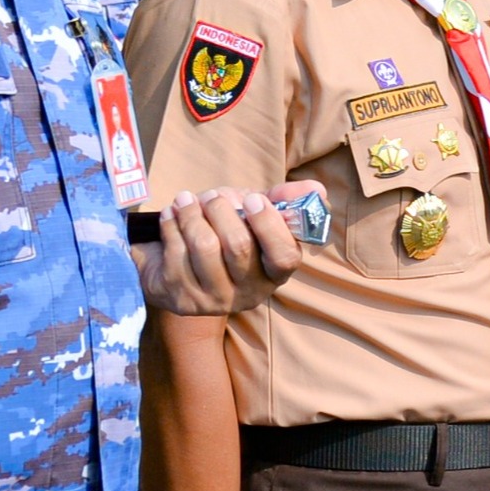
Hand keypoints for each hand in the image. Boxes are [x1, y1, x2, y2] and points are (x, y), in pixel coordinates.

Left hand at [134, 183, 313, 315]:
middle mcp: (249, 294)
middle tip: (213, 195)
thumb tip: (318, 190)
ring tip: (187, 199)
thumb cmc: (225, 233)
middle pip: (238, 246)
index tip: (252, 199)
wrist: (176, 263)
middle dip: (222, 210)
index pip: (284, 257)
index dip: (268, 225)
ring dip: (193, 214)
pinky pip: (176, 251)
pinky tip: (172, 214)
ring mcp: (214, 301)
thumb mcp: (254, 216)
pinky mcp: (182, 299)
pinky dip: (172, 225)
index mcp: (274, 274)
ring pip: (205, 246)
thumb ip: (284, 202)